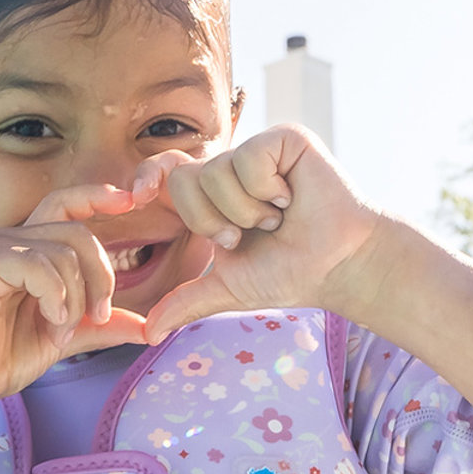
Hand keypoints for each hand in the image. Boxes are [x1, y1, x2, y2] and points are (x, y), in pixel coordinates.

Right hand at [0, 184, 147, 412]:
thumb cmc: (2, 358)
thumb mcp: (64, 337)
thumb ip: (101, 325)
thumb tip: (149, 328)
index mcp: (28, 249)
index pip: (67, 204)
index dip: (99, 195)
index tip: (133, 199)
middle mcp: (10, 240)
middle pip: (78, 232)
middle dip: (102, 276)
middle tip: (100, 317)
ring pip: (63, 251)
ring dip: (75, 300)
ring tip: (59, 332)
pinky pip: (39, 265)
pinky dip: (56, 297)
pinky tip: (50, 324)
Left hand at [136, 126, 387, 341]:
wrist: (337, 266)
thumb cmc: (290, 273)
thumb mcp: (229, 289)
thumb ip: (187, 302)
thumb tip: (147, 334)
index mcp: (210, 197)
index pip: (164, 173)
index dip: (146, 177)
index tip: (135, 197)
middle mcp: (228, 168)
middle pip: (183, 179)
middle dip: (211, 221)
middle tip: (246, 234)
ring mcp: (255, 150)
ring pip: (217, 172)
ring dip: (247, 211)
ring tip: (277, 218)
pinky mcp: (283, 139)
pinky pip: (249, 158)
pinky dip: (268, 189)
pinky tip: (291, 198)